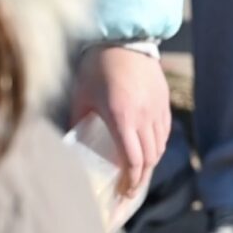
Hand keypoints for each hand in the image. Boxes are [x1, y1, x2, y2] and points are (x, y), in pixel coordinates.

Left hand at [71, 46, 170, 198]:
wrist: (123, 39)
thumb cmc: (96, 67)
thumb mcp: (80, 96)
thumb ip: (76, 122)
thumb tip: (68, 146)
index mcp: (122, 117)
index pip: (134, 160)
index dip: (130, 181)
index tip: (123, 193)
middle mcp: (144, 116)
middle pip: (150, 157)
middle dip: (140, 178)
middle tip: (129, 191)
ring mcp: (157, 108)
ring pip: (160, 145)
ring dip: (150, 163)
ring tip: (137, 173)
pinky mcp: (163, 100)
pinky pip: (164, 131)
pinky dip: (157, 145)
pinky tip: (147, 149)